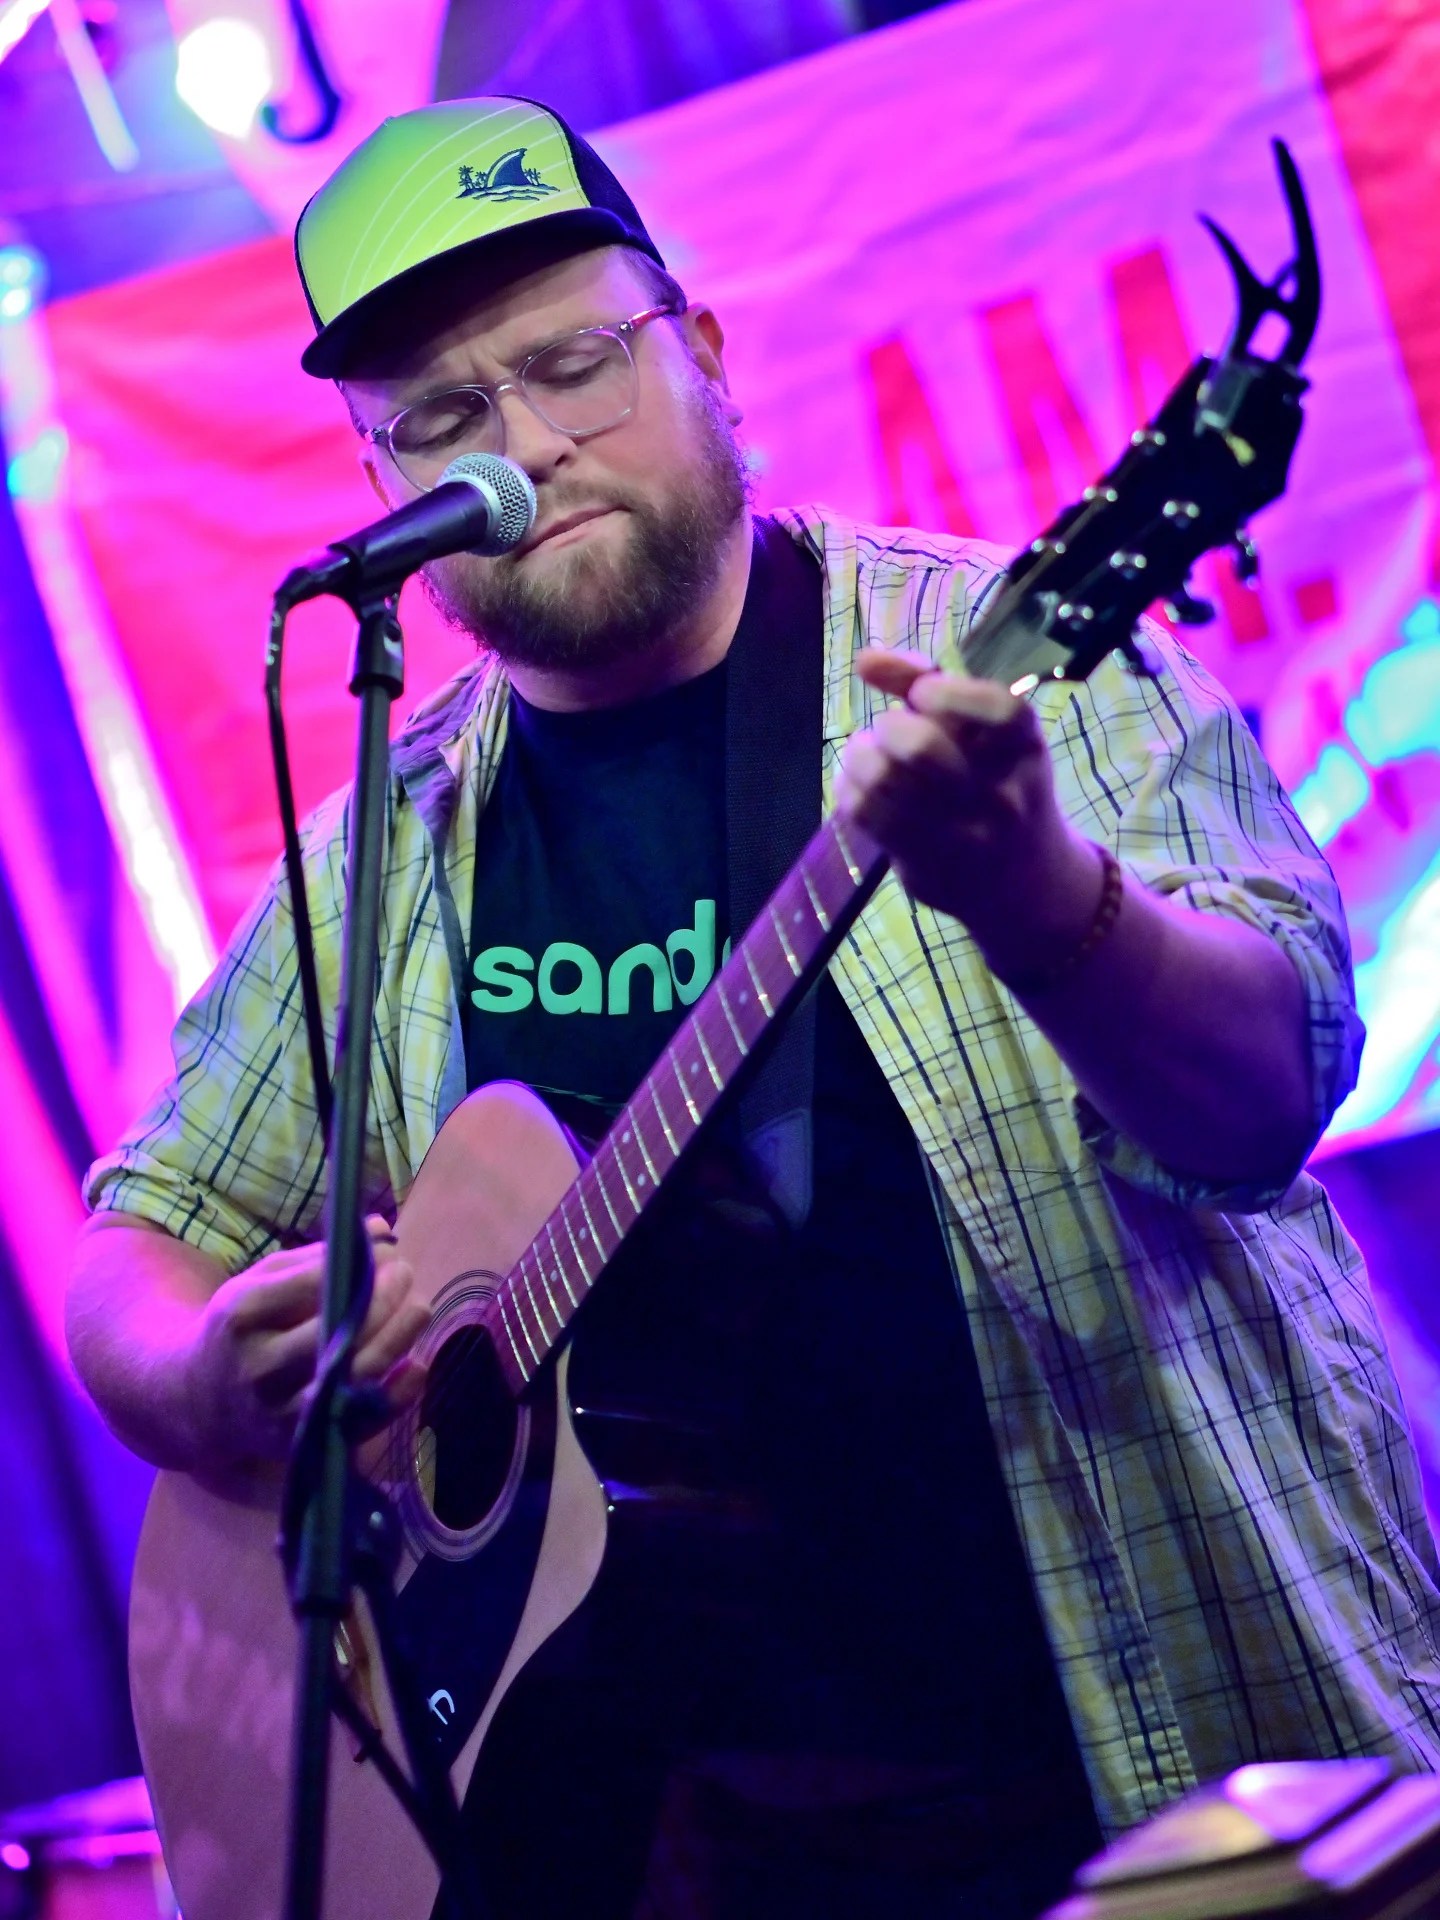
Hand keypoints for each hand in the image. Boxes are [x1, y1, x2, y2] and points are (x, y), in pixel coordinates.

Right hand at [185, 1215, 428, 1465]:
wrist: (199, 1399)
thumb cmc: (243, 1328)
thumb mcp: (262, 1282)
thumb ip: (319, 1257)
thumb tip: (383, 1231)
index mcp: (243, 1315)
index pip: (313, 1284)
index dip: (360, 1265)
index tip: (388, 1253)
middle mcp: (260, 1366)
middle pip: (337, 1332)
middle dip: (385, 1298)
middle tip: (406, 1274)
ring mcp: (280, 1410)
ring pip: (354, 1376)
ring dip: (399, 1338)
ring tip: (418, 1309)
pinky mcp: (302, 1441)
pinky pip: (361, 1422)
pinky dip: (396, 1396)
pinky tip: (414, 1366)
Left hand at [836, 649, 1100, 968]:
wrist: (1026, 883)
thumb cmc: (997, 786)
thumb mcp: (988, 736)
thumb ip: (933, 686)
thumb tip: (865, 659)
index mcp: (1026, 750)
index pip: (1000, 711)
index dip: (950, 693)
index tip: (922, 693)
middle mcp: (1002, 796)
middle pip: (922, 747)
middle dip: (890, 726)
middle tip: (891, 731)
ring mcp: (965, 837)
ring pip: (885, 780)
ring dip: (862, 755)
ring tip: (868, 754)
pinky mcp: (929, 866)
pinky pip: (868, 814)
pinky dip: (850, 787)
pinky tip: (860, 783)